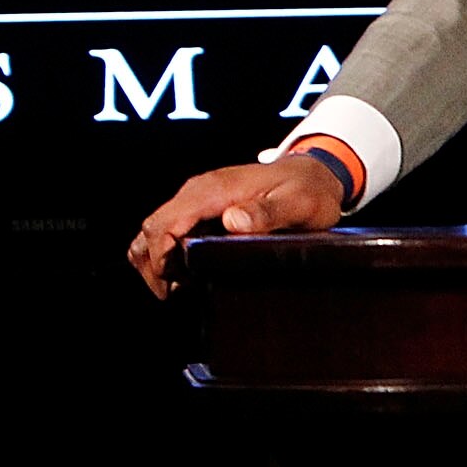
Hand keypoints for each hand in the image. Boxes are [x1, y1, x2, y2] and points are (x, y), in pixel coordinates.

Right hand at [126, 155, 346, 299]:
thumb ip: (266, 213)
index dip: (160, 259)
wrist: (314, 172)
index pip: (164, 224)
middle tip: (174, 293)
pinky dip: (167, 251)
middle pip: (152, 227)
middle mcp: (199, 190)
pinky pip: (170, 226)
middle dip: (154, 265)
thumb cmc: (308, 190)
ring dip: (156, 259)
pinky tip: (186, 271)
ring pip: (156, 228)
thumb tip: (232, 221)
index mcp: (214, 190)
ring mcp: (199, 196)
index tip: (174, 286)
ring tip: (178, 286)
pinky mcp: (203, 204)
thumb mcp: (297, 204)